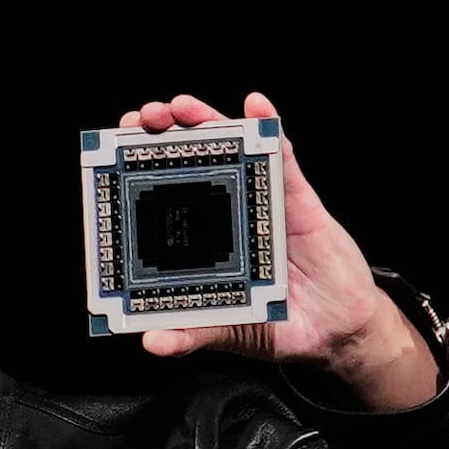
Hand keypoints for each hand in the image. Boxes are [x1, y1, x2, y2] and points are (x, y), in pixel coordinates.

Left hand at [113, 91, 435, 411]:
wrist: (334, 331)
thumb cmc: (277, 324)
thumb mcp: (226, 331)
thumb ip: (190, 333)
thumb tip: (151, 341)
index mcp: (201, 240)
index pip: (162, 194)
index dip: (138, 169)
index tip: (113, 152)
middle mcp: (225, 213)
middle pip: (189, 160)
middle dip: (164, 132)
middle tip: (144, 118)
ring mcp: (260, 200)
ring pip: (230, 148)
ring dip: (206, 119)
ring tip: (183, 106)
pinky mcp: (297, 197)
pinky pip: (283, 156)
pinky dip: (269, 126)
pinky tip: (256, 106)